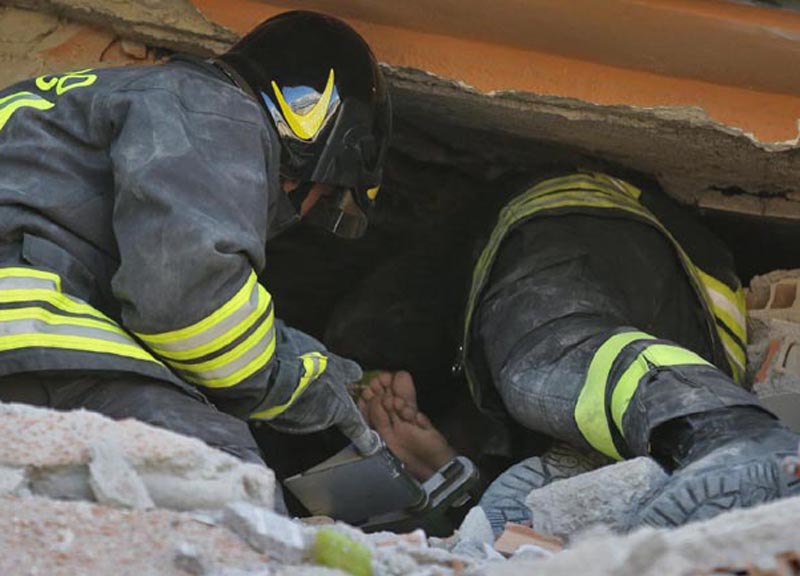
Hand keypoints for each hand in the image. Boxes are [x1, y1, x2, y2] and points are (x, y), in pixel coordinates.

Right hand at [268, 327, 378, 452]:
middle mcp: (319, 421)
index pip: (356, 426)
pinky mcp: (277, 420)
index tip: (372, 445)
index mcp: (339, 409)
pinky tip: (282, 380)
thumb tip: (356, 373)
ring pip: (307, 409)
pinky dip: (288, 397)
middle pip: (328, 411)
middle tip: (319, 379)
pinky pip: (288, 408)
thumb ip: (346, 371)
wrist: (268, 376)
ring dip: (306, 396)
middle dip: (326, 398)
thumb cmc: (304, 368)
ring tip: (298, 374)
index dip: (365, 436)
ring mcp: (297, 423)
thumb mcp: (333, 362)